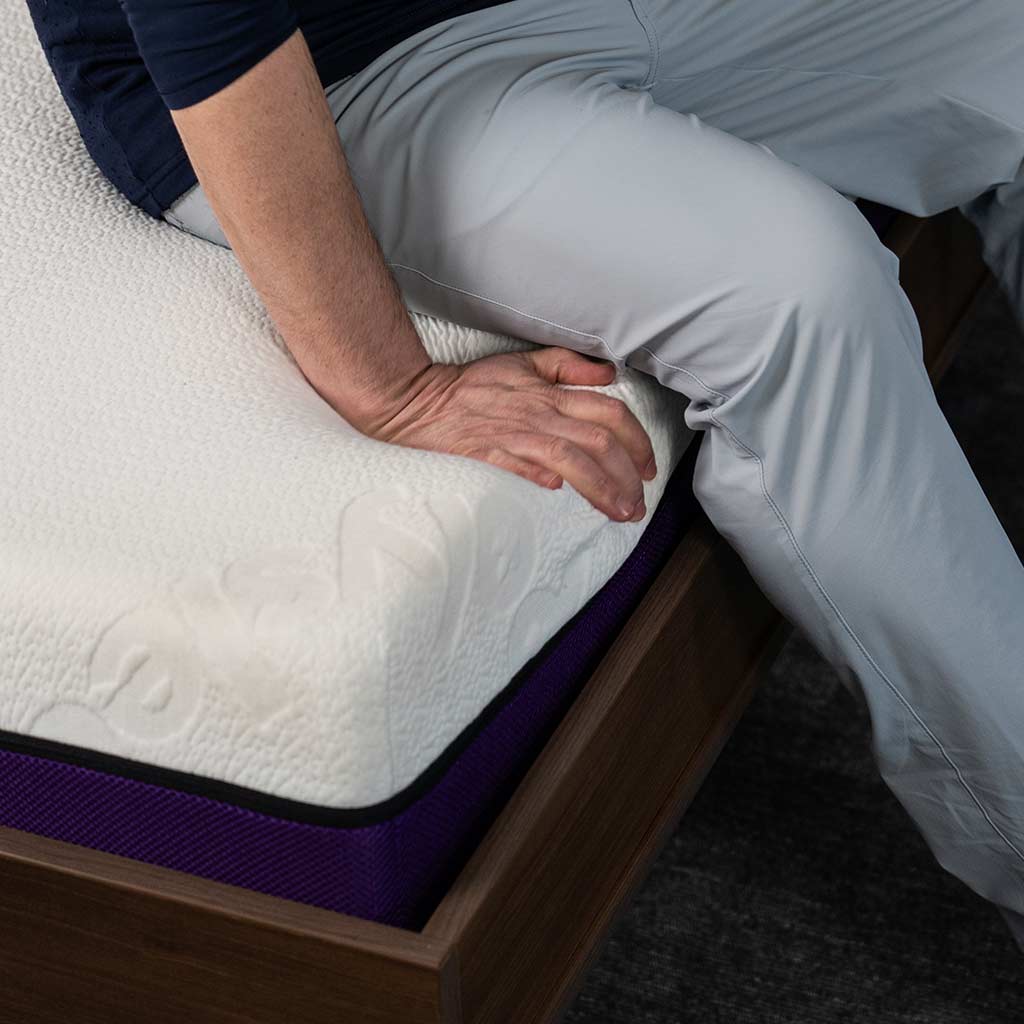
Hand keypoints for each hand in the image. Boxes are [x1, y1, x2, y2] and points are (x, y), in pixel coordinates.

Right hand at [359, 346, 657, 521]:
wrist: (421, 398)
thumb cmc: (476, 383)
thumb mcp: (526, 362)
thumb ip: (569, 366)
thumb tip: (608, 373)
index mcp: (553, 392)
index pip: (609, 412)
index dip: (637, 441)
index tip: (648, 469)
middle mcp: (540, 412)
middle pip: (599, 441)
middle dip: (627, 476)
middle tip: (639, 506)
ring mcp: (515, 432)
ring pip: (572, 459)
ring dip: (601, 489)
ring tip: (620, 514)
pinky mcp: (489, 450)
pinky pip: (523, 464)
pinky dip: (545, 476)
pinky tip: (562, 493)